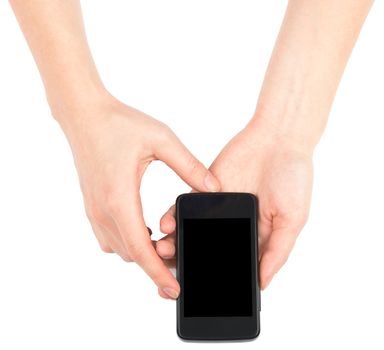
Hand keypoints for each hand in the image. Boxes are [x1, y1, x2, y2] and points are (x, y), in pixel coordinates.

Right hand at [56, 93, 219, 298]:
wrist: (84, 114)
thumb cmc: (119, 124)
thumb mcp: (162, 140)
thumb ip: (189, 166)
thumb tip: (213, 188)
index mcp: (121, 199)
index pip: (142, 250)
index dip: (159, 273)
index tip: (175, 290)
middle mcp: (104, 211)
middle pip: (132, 255)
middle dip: (155, 266)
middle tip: (179, 264)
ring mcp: (94, 210)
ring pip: (119, 249)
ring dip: (141, 253)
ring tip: (165, 248)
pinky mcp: (92, 205)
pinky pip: (109, 237)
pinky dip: (129, 241)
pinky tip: (145, 230)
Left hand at [158, 120, 312, 293]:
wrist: (278, 137)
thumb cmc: (293, 177)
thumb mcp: (292, 219)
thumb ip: (277, 251)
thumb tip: (262, 283)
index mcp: (256, 236)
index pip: (233, 263)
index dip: (220, 278)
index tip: (201, 293)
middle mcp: (234, 224)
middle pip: (208, 250)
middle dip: (190, 263)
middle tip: (173, 275)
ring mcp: (218, 207)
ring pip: (192, 231)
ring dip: (177, 242)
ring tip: (163, 252)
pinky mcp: (205, 189)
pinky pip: (186, 205)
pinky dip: (174, 216)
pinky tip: (166, 224)